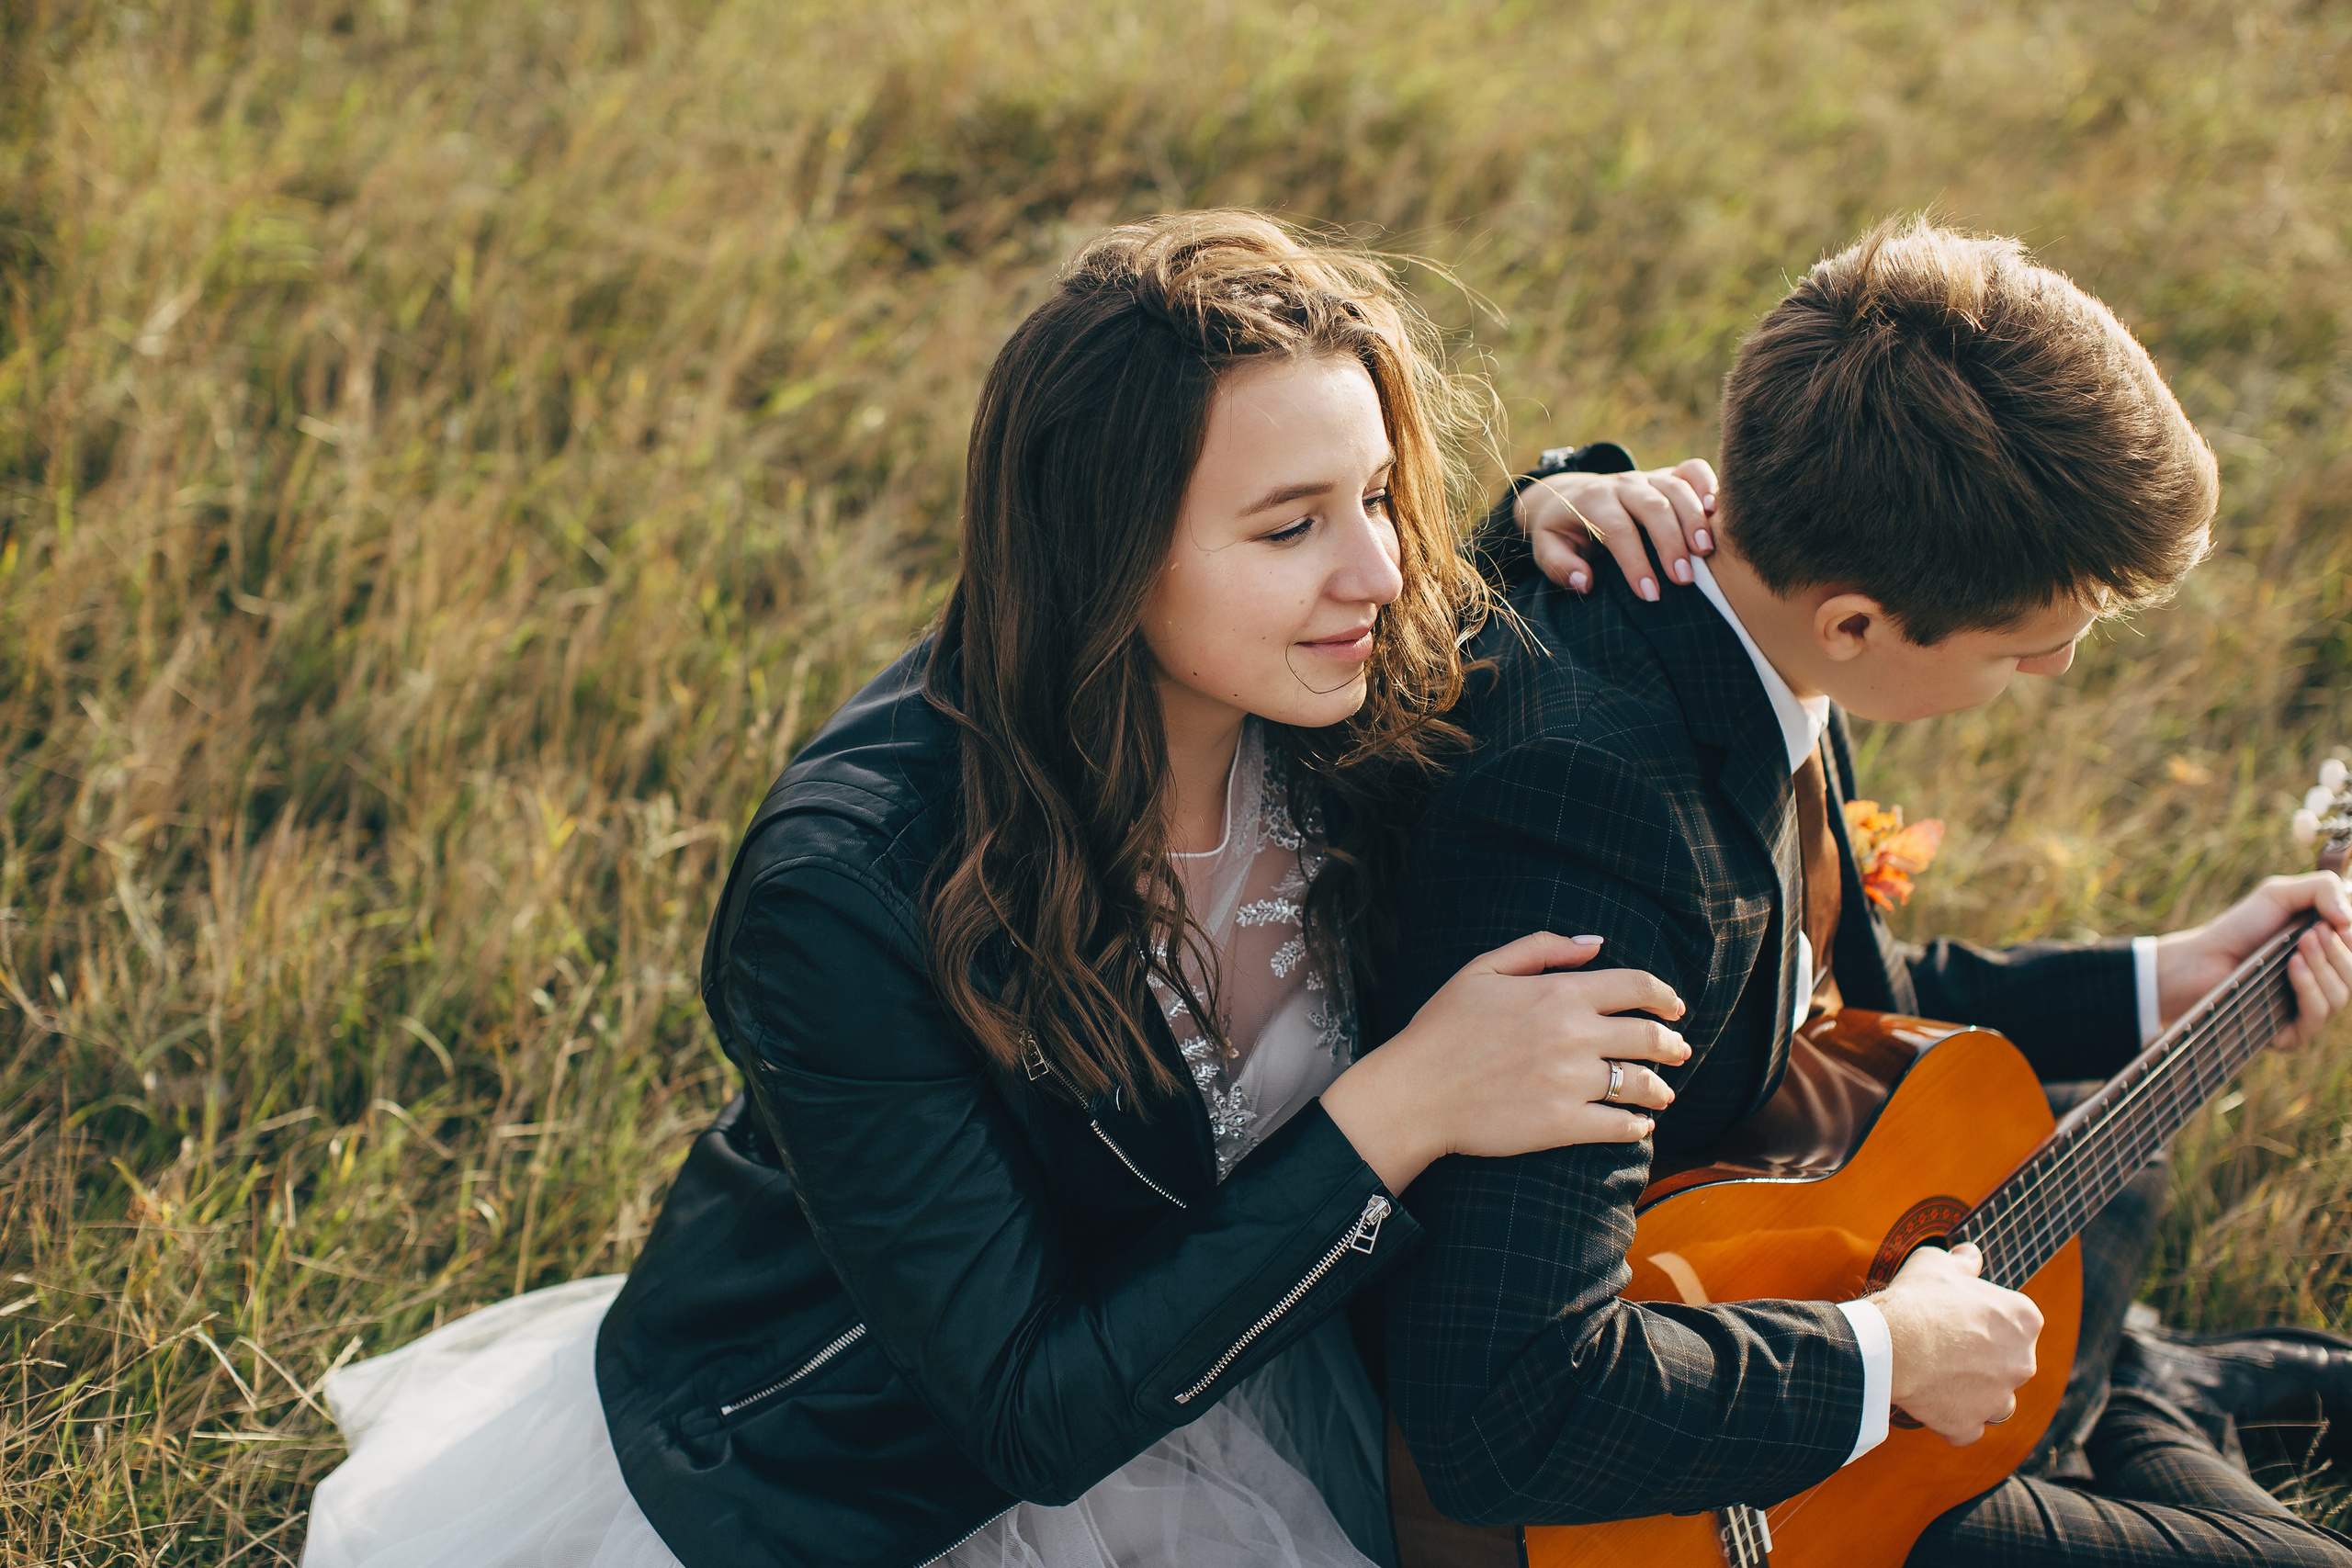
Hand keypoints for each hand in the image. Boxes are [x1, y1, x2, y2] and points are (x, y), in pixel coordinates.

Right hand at [1321, 932, 1688, 1193]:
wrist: (1414, 1093)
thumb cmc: (1442, 1028)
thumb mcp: (1483, 970)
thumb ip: (1541, 949)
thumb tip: (1595, 944)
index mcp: (1558, 993)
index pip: (1637, 986)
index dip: (1665, 995)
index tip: (1675, 1007)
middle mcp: (1573, 1035)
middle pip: (1650, 1037)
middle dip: (1673, 1044)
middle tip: (1678, 1051)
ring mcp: (1570, 1082)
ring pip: (1642, 1084)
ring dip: (1661, 1088)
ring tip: (1663, 1093)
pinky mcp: (1563, 1125)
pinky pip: (1620, 1126)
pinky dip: (1637, 1126)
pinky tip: (1638, 1125)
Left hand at [1515, 459, 1718, 598]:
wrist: (1570, 495)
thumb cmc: (1563, 530)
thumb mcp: (1547, 548)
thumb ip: (1560, 566)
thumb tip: (1585, 582)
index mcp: (1592, 501)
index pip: (1618, 530)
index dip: (1635, 562)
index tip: (1650, 595)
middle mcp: (1622, 484)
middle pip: (1652, 507)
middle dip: (1670, 543)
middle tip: (1684, 579)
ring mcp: (1647, 477)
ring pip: (1676, 488)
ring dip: (1694, 520)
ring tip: (1706, 552)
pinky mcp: (1666, 475)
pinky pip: (1692, 469)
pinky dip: (1708, 484)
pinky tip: (1717, 510)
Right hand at [1871, 1243, 2042, 1446]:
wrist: (1893, 1343)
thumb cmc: (1918, 1298)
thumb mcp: (1937, 1263)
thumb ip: (1961, 1260)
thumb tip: (1970, 1254)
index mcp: (2024, 1319)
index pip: (2017, 1321)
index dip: (1986, 1317)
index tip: (1960, 1315)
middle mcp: (2023, 1362)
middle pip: (2010, 1362)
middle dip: (1986, 1358)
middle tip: (1947, 1346)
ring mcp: (1998, 1398)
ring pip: (1997, 1400)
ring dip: (1978, 1393)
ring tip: (1944, 1379)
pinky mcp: (1970, 1424)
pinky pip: (1967, 1429)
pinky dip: (1953, 1421)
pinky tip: (1933, 1404)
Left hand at [2151, 871, 2351, 1047]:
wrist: (2200, 958)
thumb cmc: (2240, 927)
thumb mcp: (2280, 894)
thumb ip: (2322, 889)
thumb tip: (2349, 918)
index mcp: (2329, 957)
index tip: (2337, 923)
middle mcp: (2325, 985)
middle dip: (2339, 951)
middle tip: (2313, 931)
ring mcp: (2309, 1010)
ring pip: (2341, 995)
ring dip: (2324, 966)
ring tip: (2300, 945)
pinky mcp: (2291, 1033)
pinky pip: (2317, 1015)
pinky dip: (2309, 988)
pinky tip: (2292, 966)